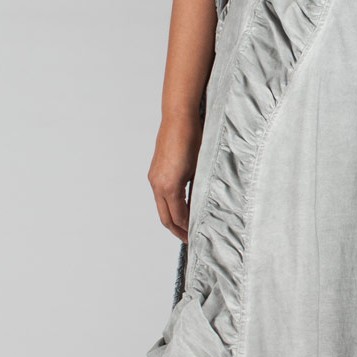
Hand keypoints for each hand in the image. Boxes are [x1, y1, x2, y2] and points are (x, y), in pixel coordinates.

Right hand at [149, 105, 203, 239]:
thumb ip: (198, 190)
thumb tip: (203, 207)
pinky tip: (181, 206)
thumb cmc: (193, 139)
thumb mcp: (200, 168)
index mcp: (170, 186)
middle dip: (177, 230)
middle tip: (190, 239)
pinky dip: (170, 205)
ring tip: (186, 226)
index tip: (197, 237)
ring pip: (162, 207)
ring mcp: (154, 178)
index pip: (178, 217)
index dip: (187, 229)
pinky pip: (161, 195)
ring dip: (173, 218)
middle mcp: (158, 184)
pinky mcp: (155, 171)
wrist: (179, 117)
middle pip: (166, 217)